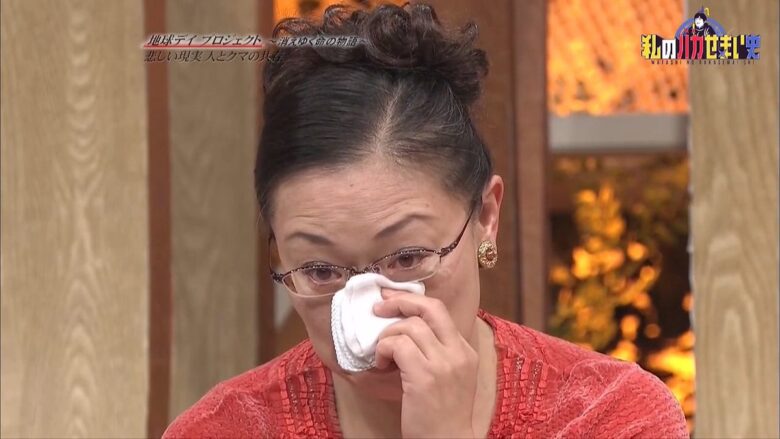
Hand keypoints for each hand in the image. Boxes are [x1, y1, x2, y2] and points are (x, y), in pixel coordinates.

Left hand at [373, 289, 478, 438]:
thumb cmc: (442, 414)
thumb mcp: (450, 376)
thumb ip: (437, 351)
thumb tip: (406, 327)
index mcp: (465, 351)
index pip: (439, 310)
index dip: (412, 300)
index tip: (392, 300)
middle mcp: (458, 353)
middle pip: (429, 308)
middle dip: (399, 302)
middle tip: (379, 309)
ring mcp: (443, 364)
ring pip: (409, 327)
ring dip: (386, 336)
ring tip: (381, 353)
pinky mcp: (424, 377)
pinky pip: (398, 346)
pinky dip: (383, 350)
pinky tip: (381, 364)